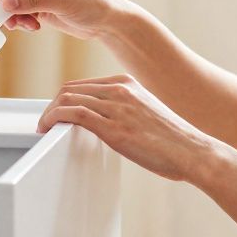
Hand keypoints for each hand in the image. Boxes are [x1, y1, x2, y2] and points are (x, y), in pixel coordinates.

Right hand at [0, 0, 128, 40]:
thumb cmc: (91, 3)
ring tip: (30, 26)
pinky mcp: (37, 1)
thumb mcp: (61, 2)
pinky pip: (19, 11)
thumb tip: (5, 3)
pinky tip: (35, 26)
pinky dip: (22, 21)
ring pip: (10, 2)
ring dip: (15, 17)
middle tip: (12, 25)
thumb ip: (32, 2)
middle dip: (7, 9)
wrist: (106, 19)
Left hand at [38, 74, 219, 182]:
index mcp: (128, 84)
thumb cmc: (174, 141)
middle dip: (52, 106)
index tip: (56, 114)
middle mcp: (121, 90)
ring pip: (67, 99)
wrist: (194, 152)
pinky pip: (74, 114)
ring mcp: (117, 107)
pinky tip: (48, 128)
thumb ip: (124, 111)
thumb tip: (104, 123)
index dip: (63, 99)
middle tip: (45, 123)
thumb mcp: (146, 114)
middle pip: (70, 89)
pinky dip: (54, 118)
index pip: (82, 85)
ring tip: (43, 128)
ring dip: (48, 113)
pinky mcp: (114, 126)